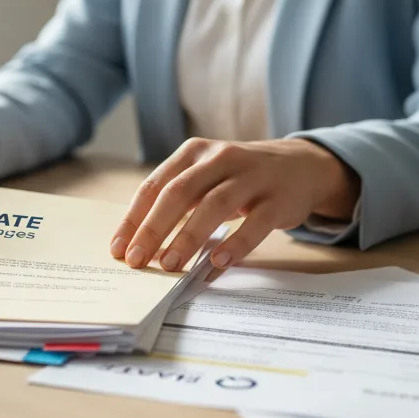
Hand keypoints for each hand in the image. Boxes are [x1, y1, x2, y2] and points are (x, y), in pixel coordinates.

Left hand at [109, 137, 359, 270]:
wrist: (300, 165)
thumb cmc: (238, 178)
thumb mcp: (205, 176)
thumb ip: (177, 202)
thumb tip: (141, 244)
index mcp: (193, 152)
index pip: (154, 185)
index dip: (134, 218)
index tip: (119, 250)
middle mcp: (219, 158)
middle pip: (179, 193)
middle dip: (153, 228)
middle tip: (137, 261)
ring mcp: (250, 176)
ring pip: (214, 205)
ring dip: (188, 237)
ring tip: (170, 265)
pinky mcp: (277, 198)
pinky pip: (255, 222)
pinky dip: (235, 243)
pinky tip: (218, 262)